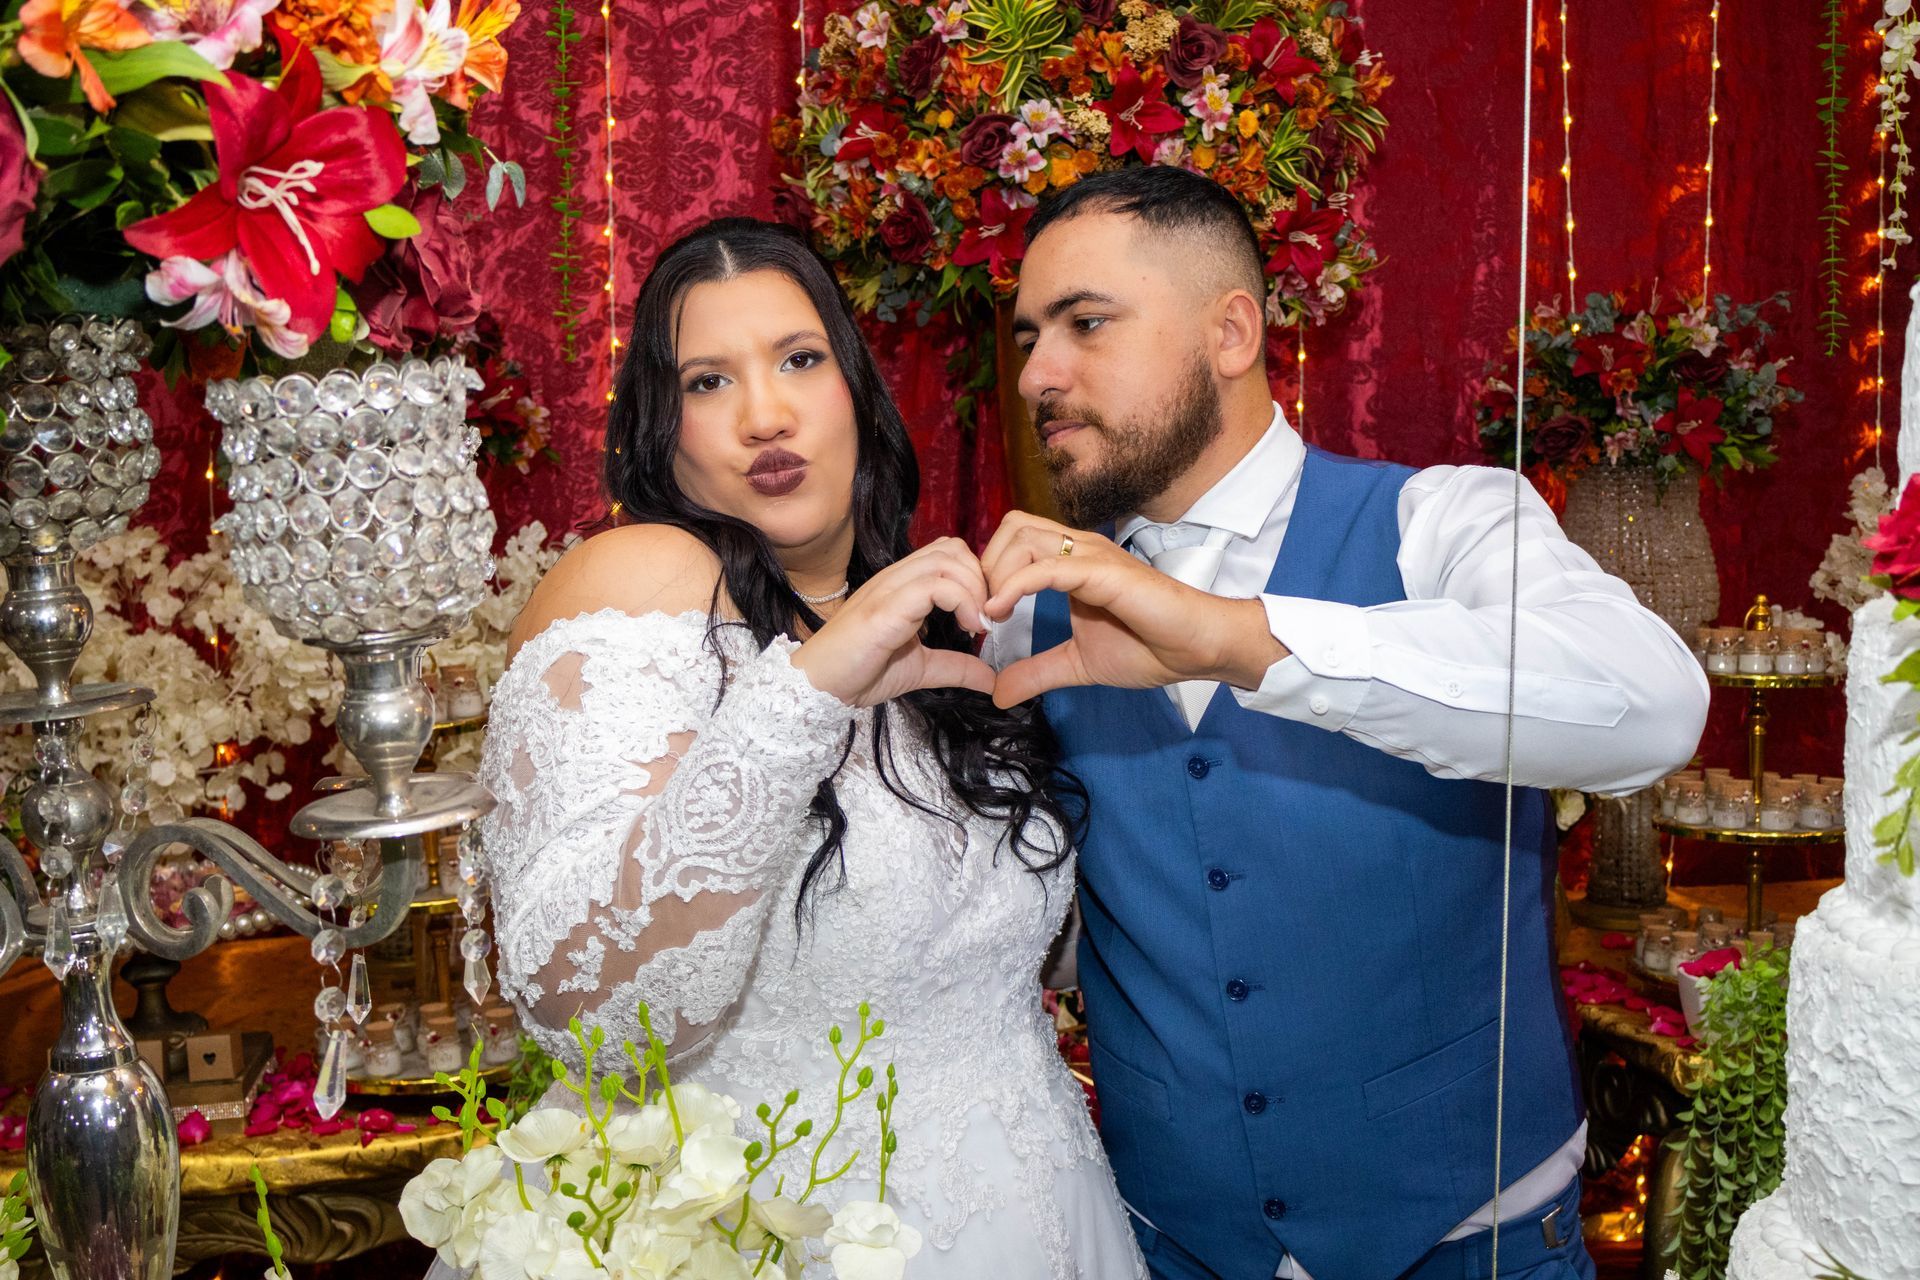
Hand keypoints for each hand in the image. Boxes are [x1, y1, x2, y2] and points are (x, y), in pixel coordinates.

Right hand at [791, 537, 995, 706]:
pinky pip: (932, 586)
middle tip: (986, 618)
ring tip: (976, 624)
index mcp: (903, 586)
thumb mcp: (920, 669)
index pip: (949, 553)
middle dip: (981, 580)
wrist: (818, 687)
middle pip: (953, 549)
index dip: (976, 577)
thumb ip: (955, 667)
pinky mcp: (884, 608)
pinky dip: (960, 601)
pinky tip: (966, 628)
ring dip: (973, 589)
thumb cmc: (859, 673)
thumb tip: (990, 679)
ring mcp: (888, 589)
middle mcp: (896, 578)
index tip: (985, 616)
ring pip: (946, 559)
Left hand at [980, 512, 1287, 707]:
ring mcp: (1092, 556)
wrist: (1197, 649)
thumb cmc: (1150, 648)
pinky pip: (1047, 568)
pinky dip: (1015, 586)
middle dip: (986, 564)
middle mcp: (1079, 549)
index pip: (1015, 539)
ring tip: (990, 613)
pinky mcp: (1103, 572)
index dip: (989, 570)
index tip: (980, 613)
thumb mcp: (1077, 664)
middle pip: (1012, 526)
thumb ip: (1037, 672)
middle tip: (982, 609)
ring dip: (995, 573)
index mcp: (1071, 562)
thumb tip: (998, 693)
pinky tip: (1000, 612)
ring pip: (1024, 537)